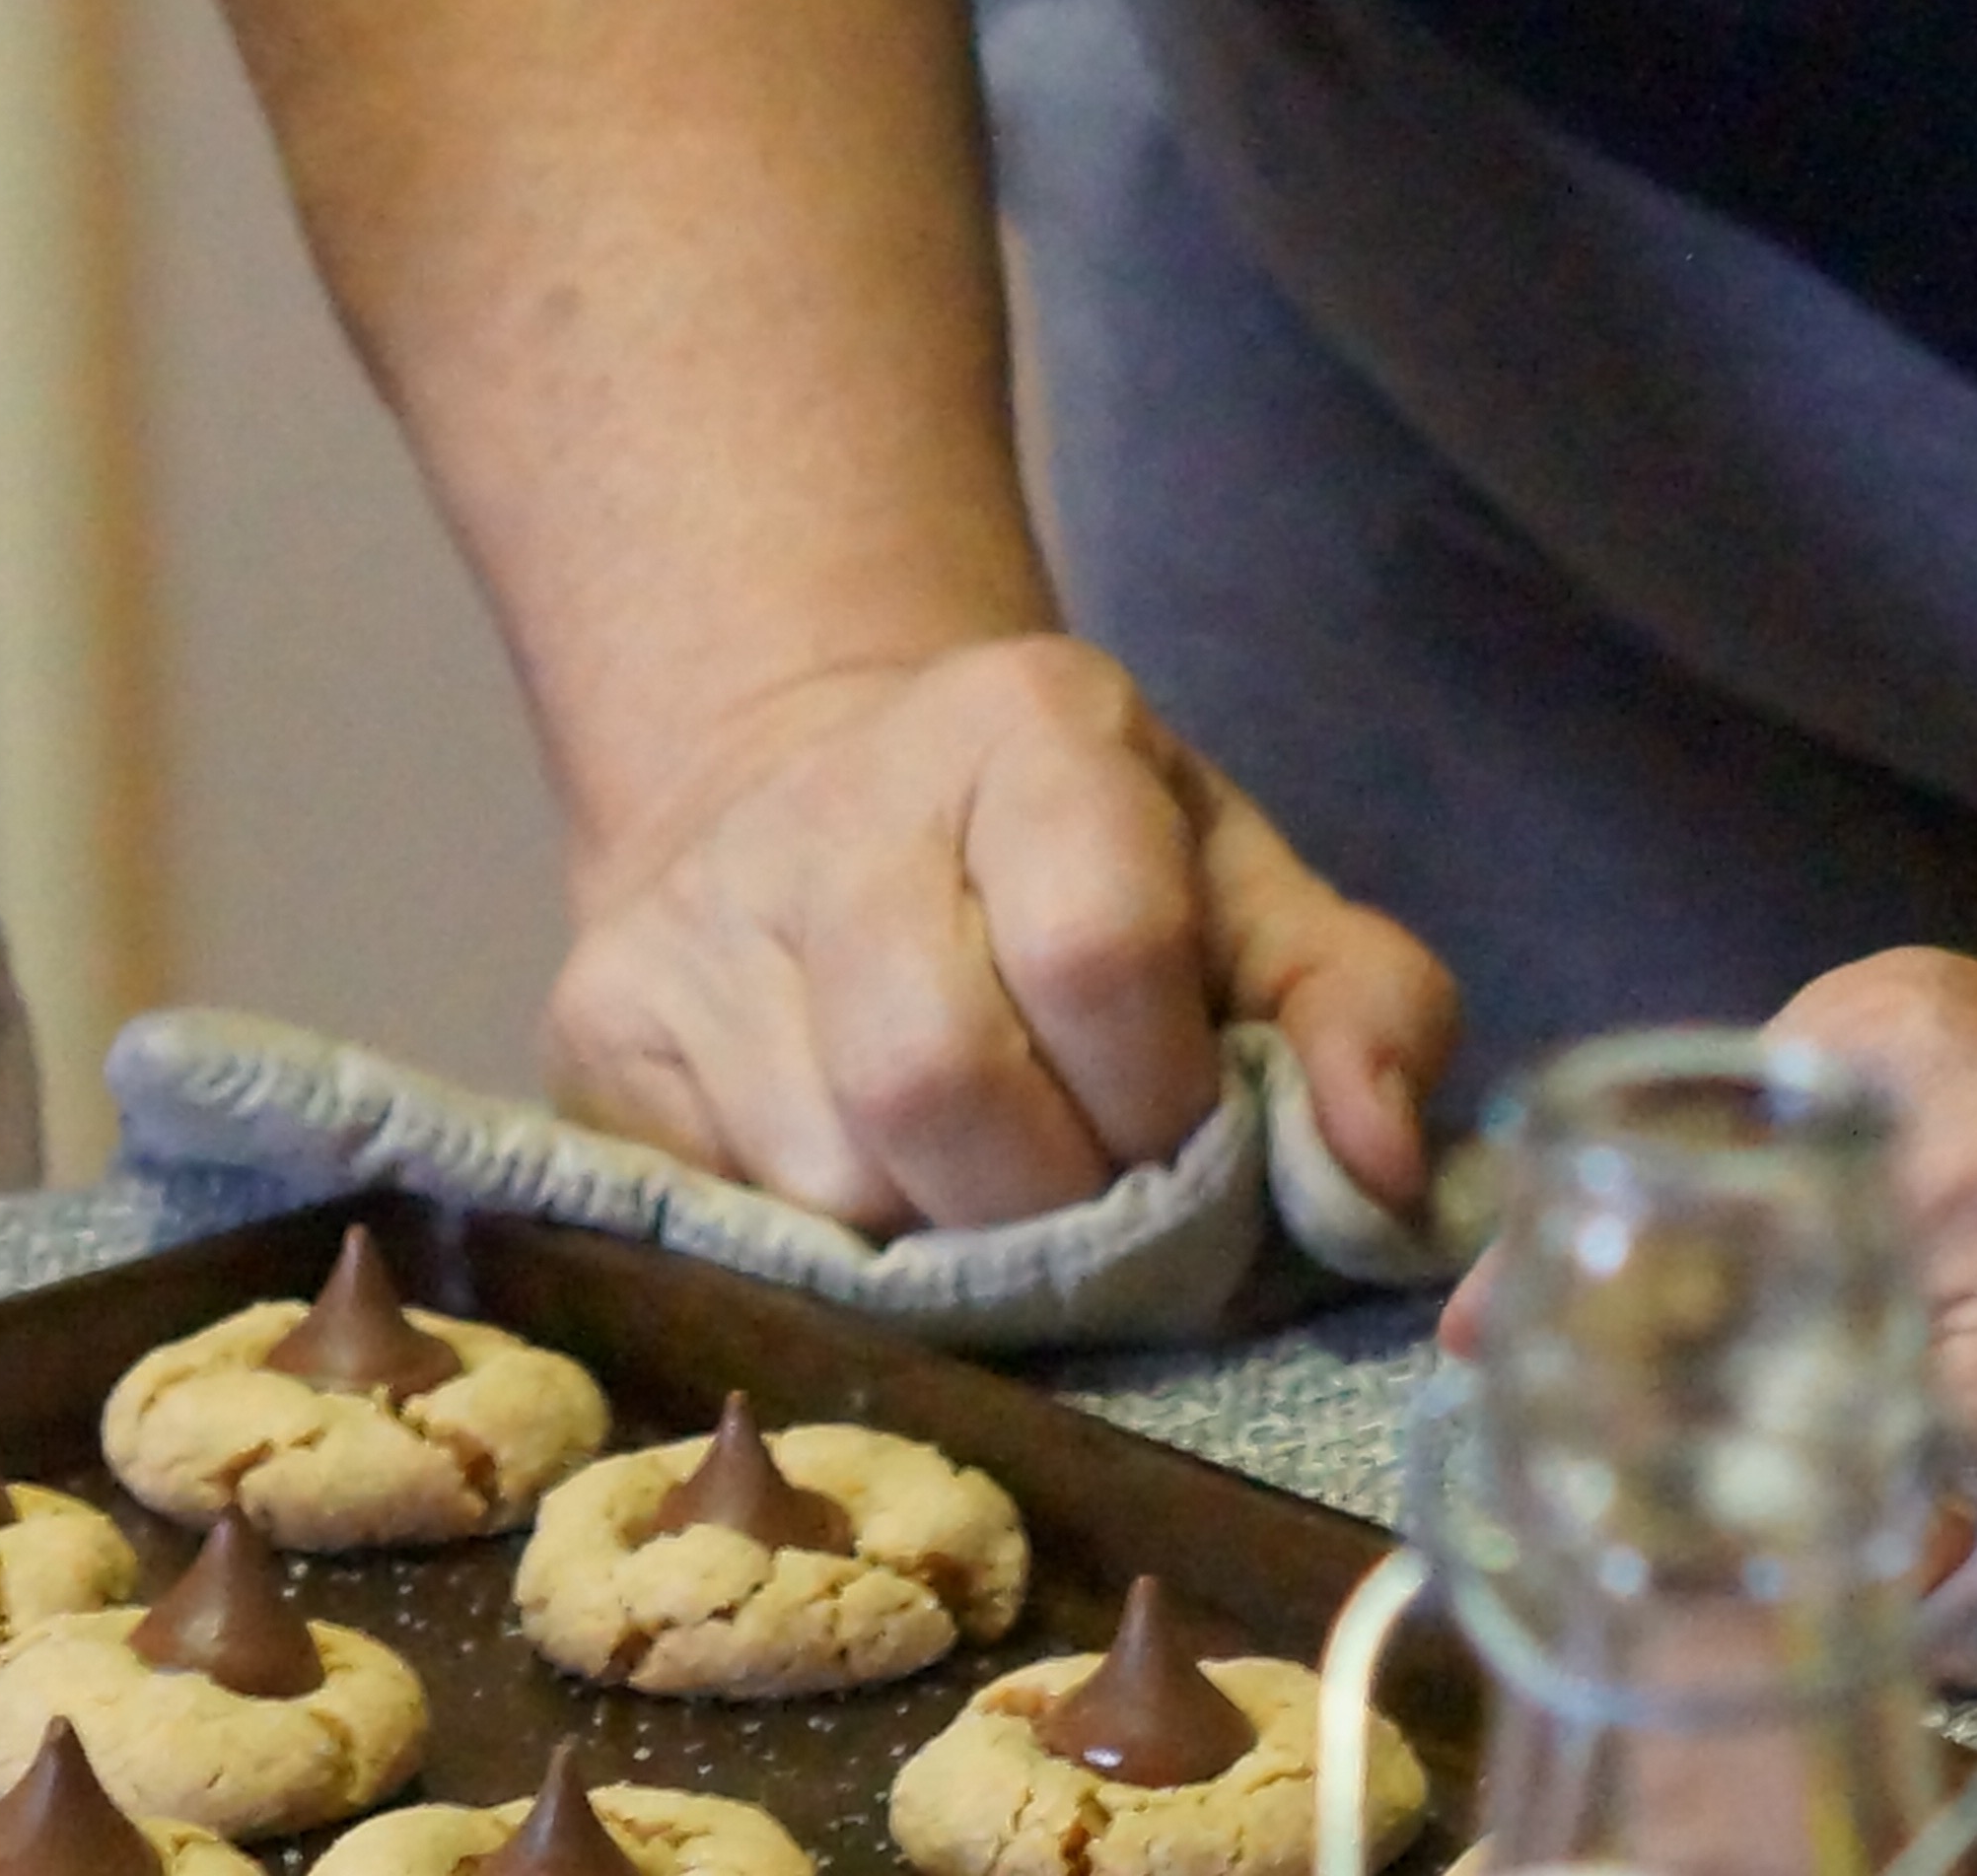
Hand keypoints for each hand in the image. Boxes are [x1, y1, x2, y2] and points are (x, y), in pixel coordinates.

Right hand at [543, 634, 1454, 1235]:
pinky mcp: (594, 1019)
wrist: (821, 801)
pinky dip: (826, 1251)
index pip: (1097, 948)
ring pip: (826, 1173)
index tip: (1183, 1135)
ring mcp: (691, 910)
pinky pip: (726, 1210)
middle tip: (1084, 1204)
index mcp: (1027, 723)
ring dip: (935, 1245)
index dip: (1161, 1097)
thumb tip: (1382, 1180)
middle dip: (1047, 1201)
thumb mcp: (1249, 902)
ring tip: (977, 1201)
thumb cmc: (1084, 878)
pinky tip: (869, 1193)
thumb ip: (1366, 1016)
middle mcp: (835, 796)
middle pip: (937, 1075)